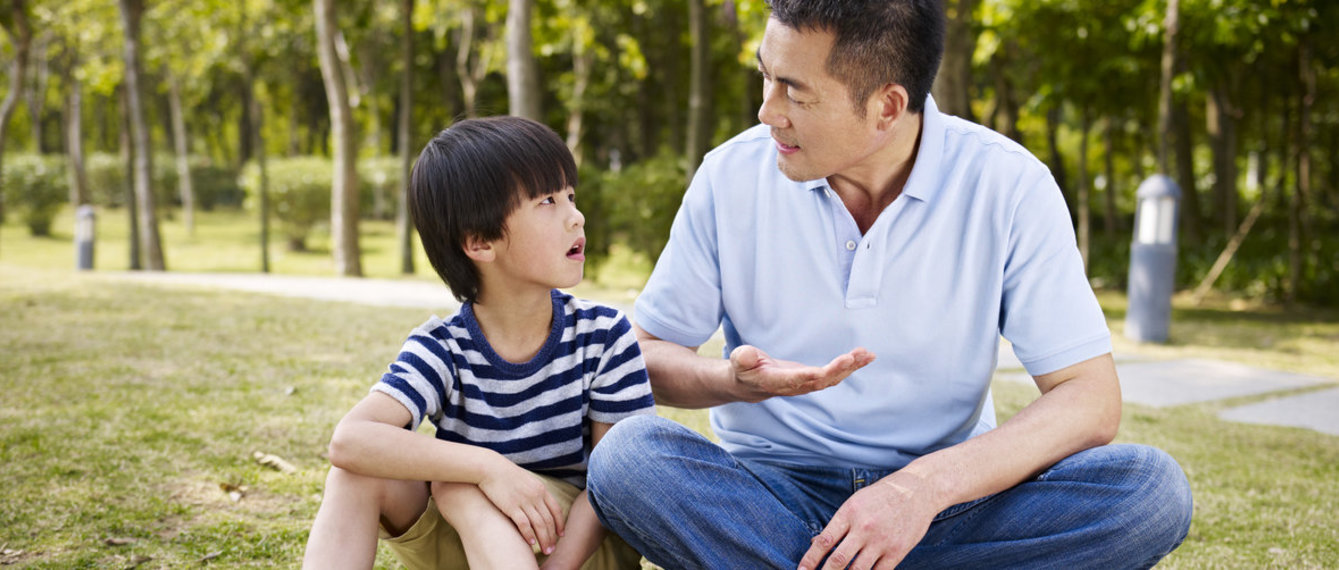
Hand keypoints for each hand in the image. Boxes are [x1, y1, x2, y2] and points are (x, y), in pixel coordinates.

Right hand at [478, 464, 565, 554]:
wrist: (490, 468)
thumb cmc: (506, 474)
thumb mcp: (527, 480)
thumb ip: (535, 491)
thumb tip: (540, 503)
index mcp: (541, 489)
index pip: (556, 510)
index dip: (560, 524)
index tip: (560, 535)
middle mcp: (536, 496)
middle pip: (549, 520)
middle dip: (552, 537)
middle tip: (552, 549)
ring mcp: (524, 501)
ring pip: (539, 525)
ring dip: (543, 539)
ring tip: (545, 550)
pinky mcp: (511, 507)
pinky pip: (524, 524)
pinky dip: (529, 535)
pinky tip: (531, 543)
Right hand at [731, 345, 874, 401]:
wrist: (748, 384)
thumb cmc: (744, 369)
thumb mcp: (739, 361)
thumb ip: (743, 358)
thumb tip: (747, 355)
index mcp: (778, 382)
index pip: (800, 380)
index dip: (815, 374)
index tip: (830, 366)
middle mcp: (796, 386)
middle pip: (822, 381)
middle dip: (839, 369)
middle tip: (855, 356)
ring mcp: (806, 384)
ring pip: (832, 379)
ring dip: (850, 367)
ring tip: (867, 355)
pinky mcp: (812, 378)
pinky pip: (834, 374)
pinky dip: (850, 366)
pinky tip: (864, 357)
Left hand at [797, 472, 938, 569]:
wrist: (918, 490)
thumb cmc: (882, 496)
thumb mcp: (856, 502)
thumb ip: (838, 524)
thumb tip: (816, 543)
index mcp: (849, 512)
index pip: (824, 541)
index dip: (809, 559)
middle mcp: (864, 527)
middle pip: (838, 560)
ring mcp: (882, 541)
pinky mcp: (898, 551)